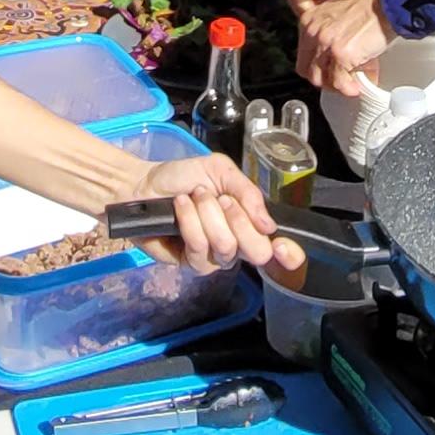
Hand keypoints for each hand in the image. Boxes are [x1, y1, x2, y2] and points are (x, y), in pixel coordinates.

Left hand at [131, 154, 294, 272]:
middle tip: (221, 200)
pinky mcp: (189, 263)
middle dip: (240, 219)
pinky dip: (190, 220)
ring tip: (194, 197)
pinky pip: (199, 248)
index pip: (279, 250)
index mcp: (249, 222)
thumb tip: (269, 225)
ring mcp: (213, 257)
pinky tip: (181, 206)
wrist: (145, 184)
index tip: (284, 248)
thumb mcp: (220, 171)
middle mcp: (236, 244)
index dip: (289, 254)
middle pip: (257, 252)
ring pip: (226, 245)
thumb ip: (248, 193)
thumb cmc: (184, 177)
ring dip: (208, 213)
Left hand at [295, 0, 394, 91]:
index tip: (328, 70)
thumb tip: (335, 56)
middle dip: (323, 79)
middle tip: (338, 80)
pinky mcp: (342, 54)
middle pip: (306, 69)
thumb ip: (331, 33)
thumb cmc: (371, 5)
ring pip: (319, 78)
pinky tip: (357, 87)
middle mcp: (314, 31)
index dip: (316, 65)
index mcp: (310, 20)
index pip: (303, 53)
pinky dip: (348, 88)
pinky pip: (339, 81)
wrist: (388, 4)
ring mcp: (326, 43)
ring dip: (335, 85)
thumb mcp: (339, 13)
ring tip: (349, 84)